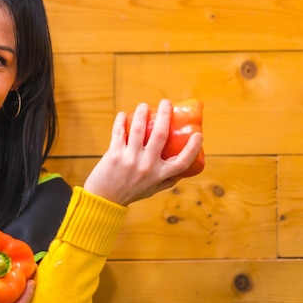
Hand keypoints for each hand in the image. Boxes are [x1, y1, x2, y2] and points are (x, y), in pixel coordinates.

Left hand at [83, 99, 203, 205]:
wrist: (104, 199)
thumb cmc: (130, 192)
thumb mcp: (153, 189)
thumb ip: (167, 180)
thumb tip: (183, 170)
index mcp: (159, 175)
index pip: (182, 162)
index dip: (193, 148)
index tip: (198, 135)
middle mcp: (147, 166)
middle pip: (160, 134)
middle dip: (165, 114)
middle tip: (166, 103)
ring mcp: (130, 159)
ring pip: (138, 129)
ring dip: (142, 113)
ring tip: (144, 105)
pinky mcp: (114, 154)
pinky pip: (119, 132)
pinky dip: (121, 121)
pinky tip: (123, 115)